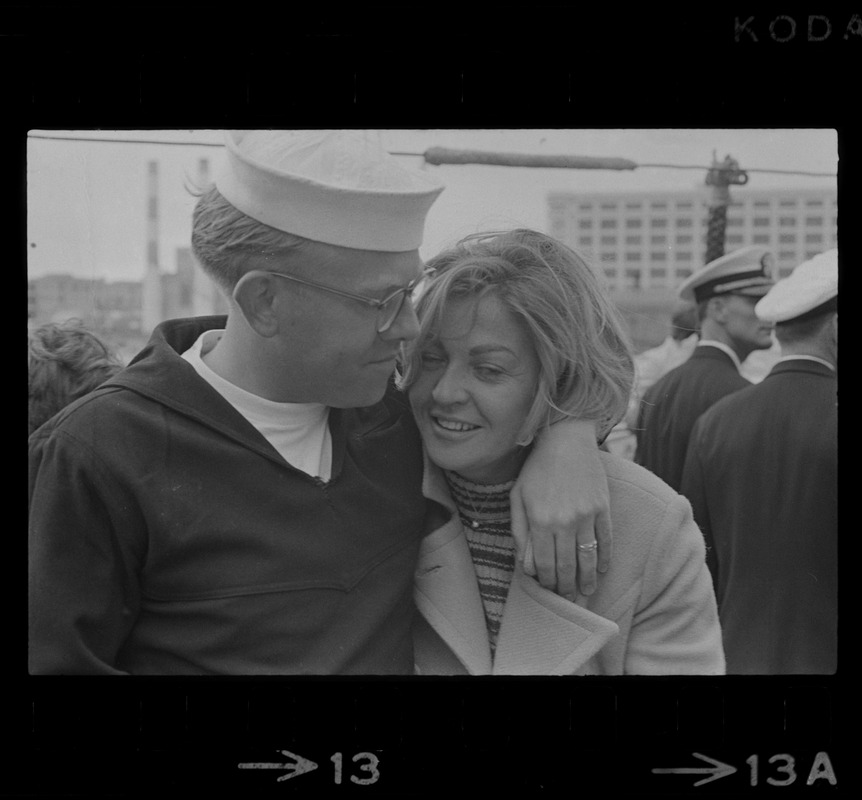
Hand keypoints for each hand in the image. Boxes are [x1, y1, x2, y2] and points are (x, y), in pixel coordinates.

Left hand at [510, 419, 611, 598]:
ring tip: (586, 592)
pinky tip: (601, 570)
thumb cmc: (536, 469)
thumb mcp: (517, 497)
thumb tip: (525, 563)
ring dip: (587, 580)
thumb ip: (519, 531)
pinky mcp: (603, 508)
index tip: (548, 591)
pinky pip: (606, 540)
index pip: (544, 563)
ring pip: (588, 557)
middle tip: (567, 599)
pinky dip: (604, 558)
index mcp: (540, 520)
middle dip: (566, 586)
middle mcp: (564, 521)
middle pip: (567, 565)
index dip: (546, 581)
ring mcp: (587, 515)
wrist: (565, 440)